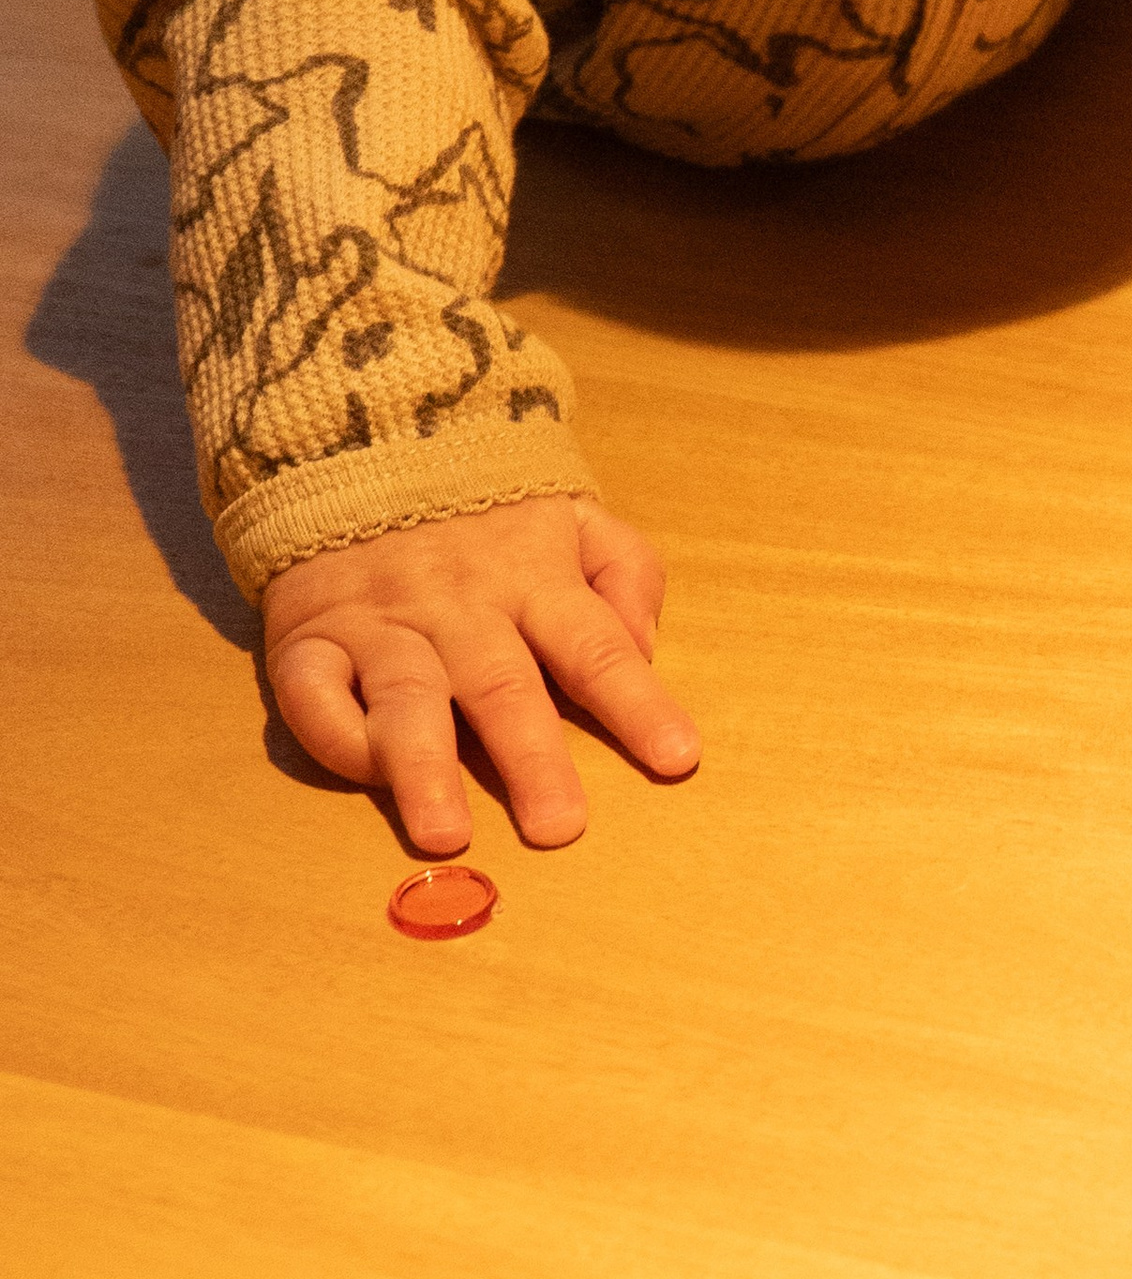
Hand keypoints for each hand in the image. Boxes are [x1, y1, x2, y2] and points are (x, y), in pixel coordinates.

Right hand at [264, 493, 699, 851]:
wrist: (353, 444)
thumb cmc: (482, 509)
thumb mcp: (572, 514)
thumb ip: (625, 573)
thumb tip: (645, 649)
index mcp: (533, 580)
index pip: (596, 648)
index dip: (637, 704)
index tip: (677, 757)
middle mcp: (459, 610)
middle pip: (502, 688)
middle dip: (532, 759)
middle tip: (559, 827)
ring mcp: (381, 627)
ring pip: (406, 700)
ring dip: (424, 768)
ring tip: (447, 834)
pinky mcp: (308, 640)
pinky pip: (314, 694)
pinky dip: (335, 734)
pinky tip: (366, 773)